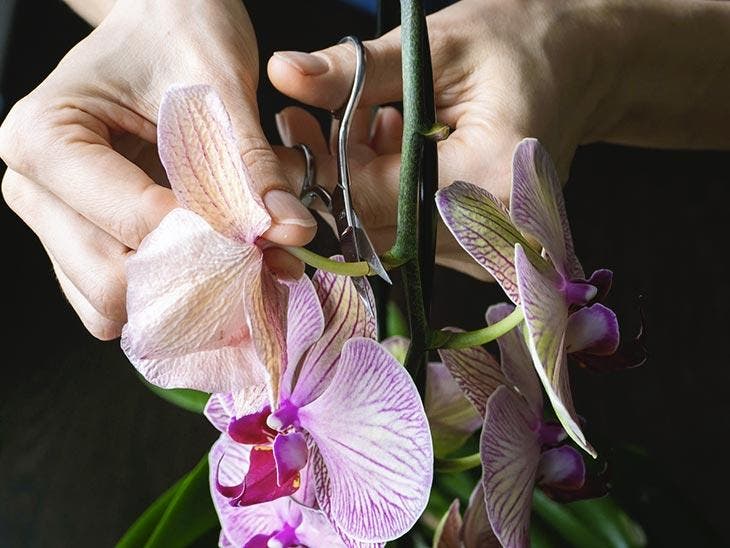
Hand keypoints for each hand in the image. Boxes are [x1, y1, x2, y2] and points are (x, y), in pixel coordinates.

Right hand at [0, 0, 315, 339]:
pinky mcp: (86, 243)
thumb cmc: (178, 31)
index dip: (211, 238)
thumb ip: (250, 162)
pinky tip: (221, 262)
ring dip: (189, 293)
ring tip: (243, 255)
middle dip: (197, 276)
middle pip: (111, 284)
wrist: (164, 21)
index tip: (268, 234)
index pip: (134, 223)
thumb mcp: (219, 83)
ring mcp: (57, 224)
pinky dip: (176, 294)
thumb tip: (290, 231)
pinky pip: (126, 298)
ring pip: (114, 305)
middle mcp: (36, 190)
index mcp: (45, 139)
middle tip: (262, 253)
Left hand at [267, 0, 625, 278]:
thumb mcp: (437, 47)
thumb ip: (359, 70)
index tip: (295, 128)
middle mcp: (491, 229)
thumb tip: (283, 73)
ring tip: (362, 117)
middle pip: (376, 221)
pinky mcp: (478, 245)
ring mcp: (486, 245)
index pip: (375, 198)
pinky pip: (410, 229)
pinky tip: (394, 142)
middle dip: (336, 172)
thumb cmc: (521, 45)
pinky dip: (388, 189)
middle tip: (309, 119)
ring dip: (361, 177)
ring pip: (388, 228)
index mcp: (487, 177)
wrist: (580, 69)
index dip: (323, 168)